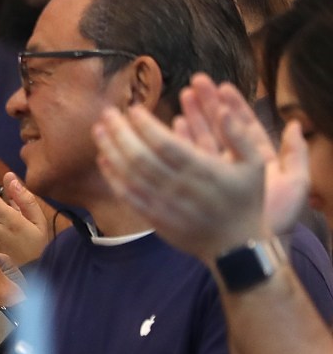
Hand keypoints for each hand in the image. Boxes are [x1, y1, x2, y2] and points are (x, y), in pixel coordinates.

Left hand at [93, 74, 288, 261]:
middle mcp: (178, 187)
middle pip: (140, 156)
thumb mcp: (255, 165)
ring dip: (110, 150)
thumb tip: (223, 108)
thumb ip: (239, 135)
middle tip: (108, 113)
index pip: (164, 143)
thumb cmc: (246, 200)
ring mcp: (163, 204)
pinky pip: (127, 195)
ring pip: (129, 174)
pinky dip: (112, 176)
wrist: (235, 246)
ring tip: (98, 130)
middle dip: (120, 132)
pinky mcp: (154, 218)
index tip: (133, 109)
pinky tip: (104, 159)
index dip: (145, 125)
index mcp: (202, 170)